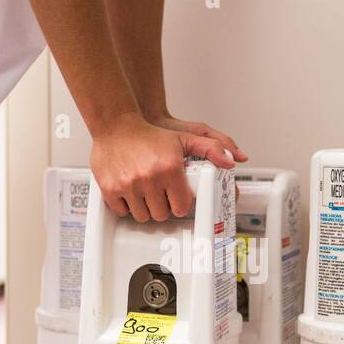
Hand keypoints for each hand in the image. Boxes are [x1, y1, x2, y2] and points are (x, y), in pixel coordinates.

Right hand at [90, 112, 239, 222]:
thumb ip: (212, 148)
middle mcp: (150, 178)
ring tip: (146, 197)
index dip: (180, 205)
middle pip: (161, 215)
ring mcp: (129, 185)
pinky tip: (130, 196)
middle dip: (163, 209)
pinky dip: (126, 208)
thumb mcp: (185, 137)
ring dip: (145, 211)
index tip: (177, 200)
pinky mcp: (110, 188)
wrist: (116, 126)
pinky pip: (121, 211)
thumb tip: (233, 161)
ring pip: (142, 216)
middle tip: (161, 198)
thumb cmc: (150, 134)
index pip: (181, 207)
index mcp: (170, 169)